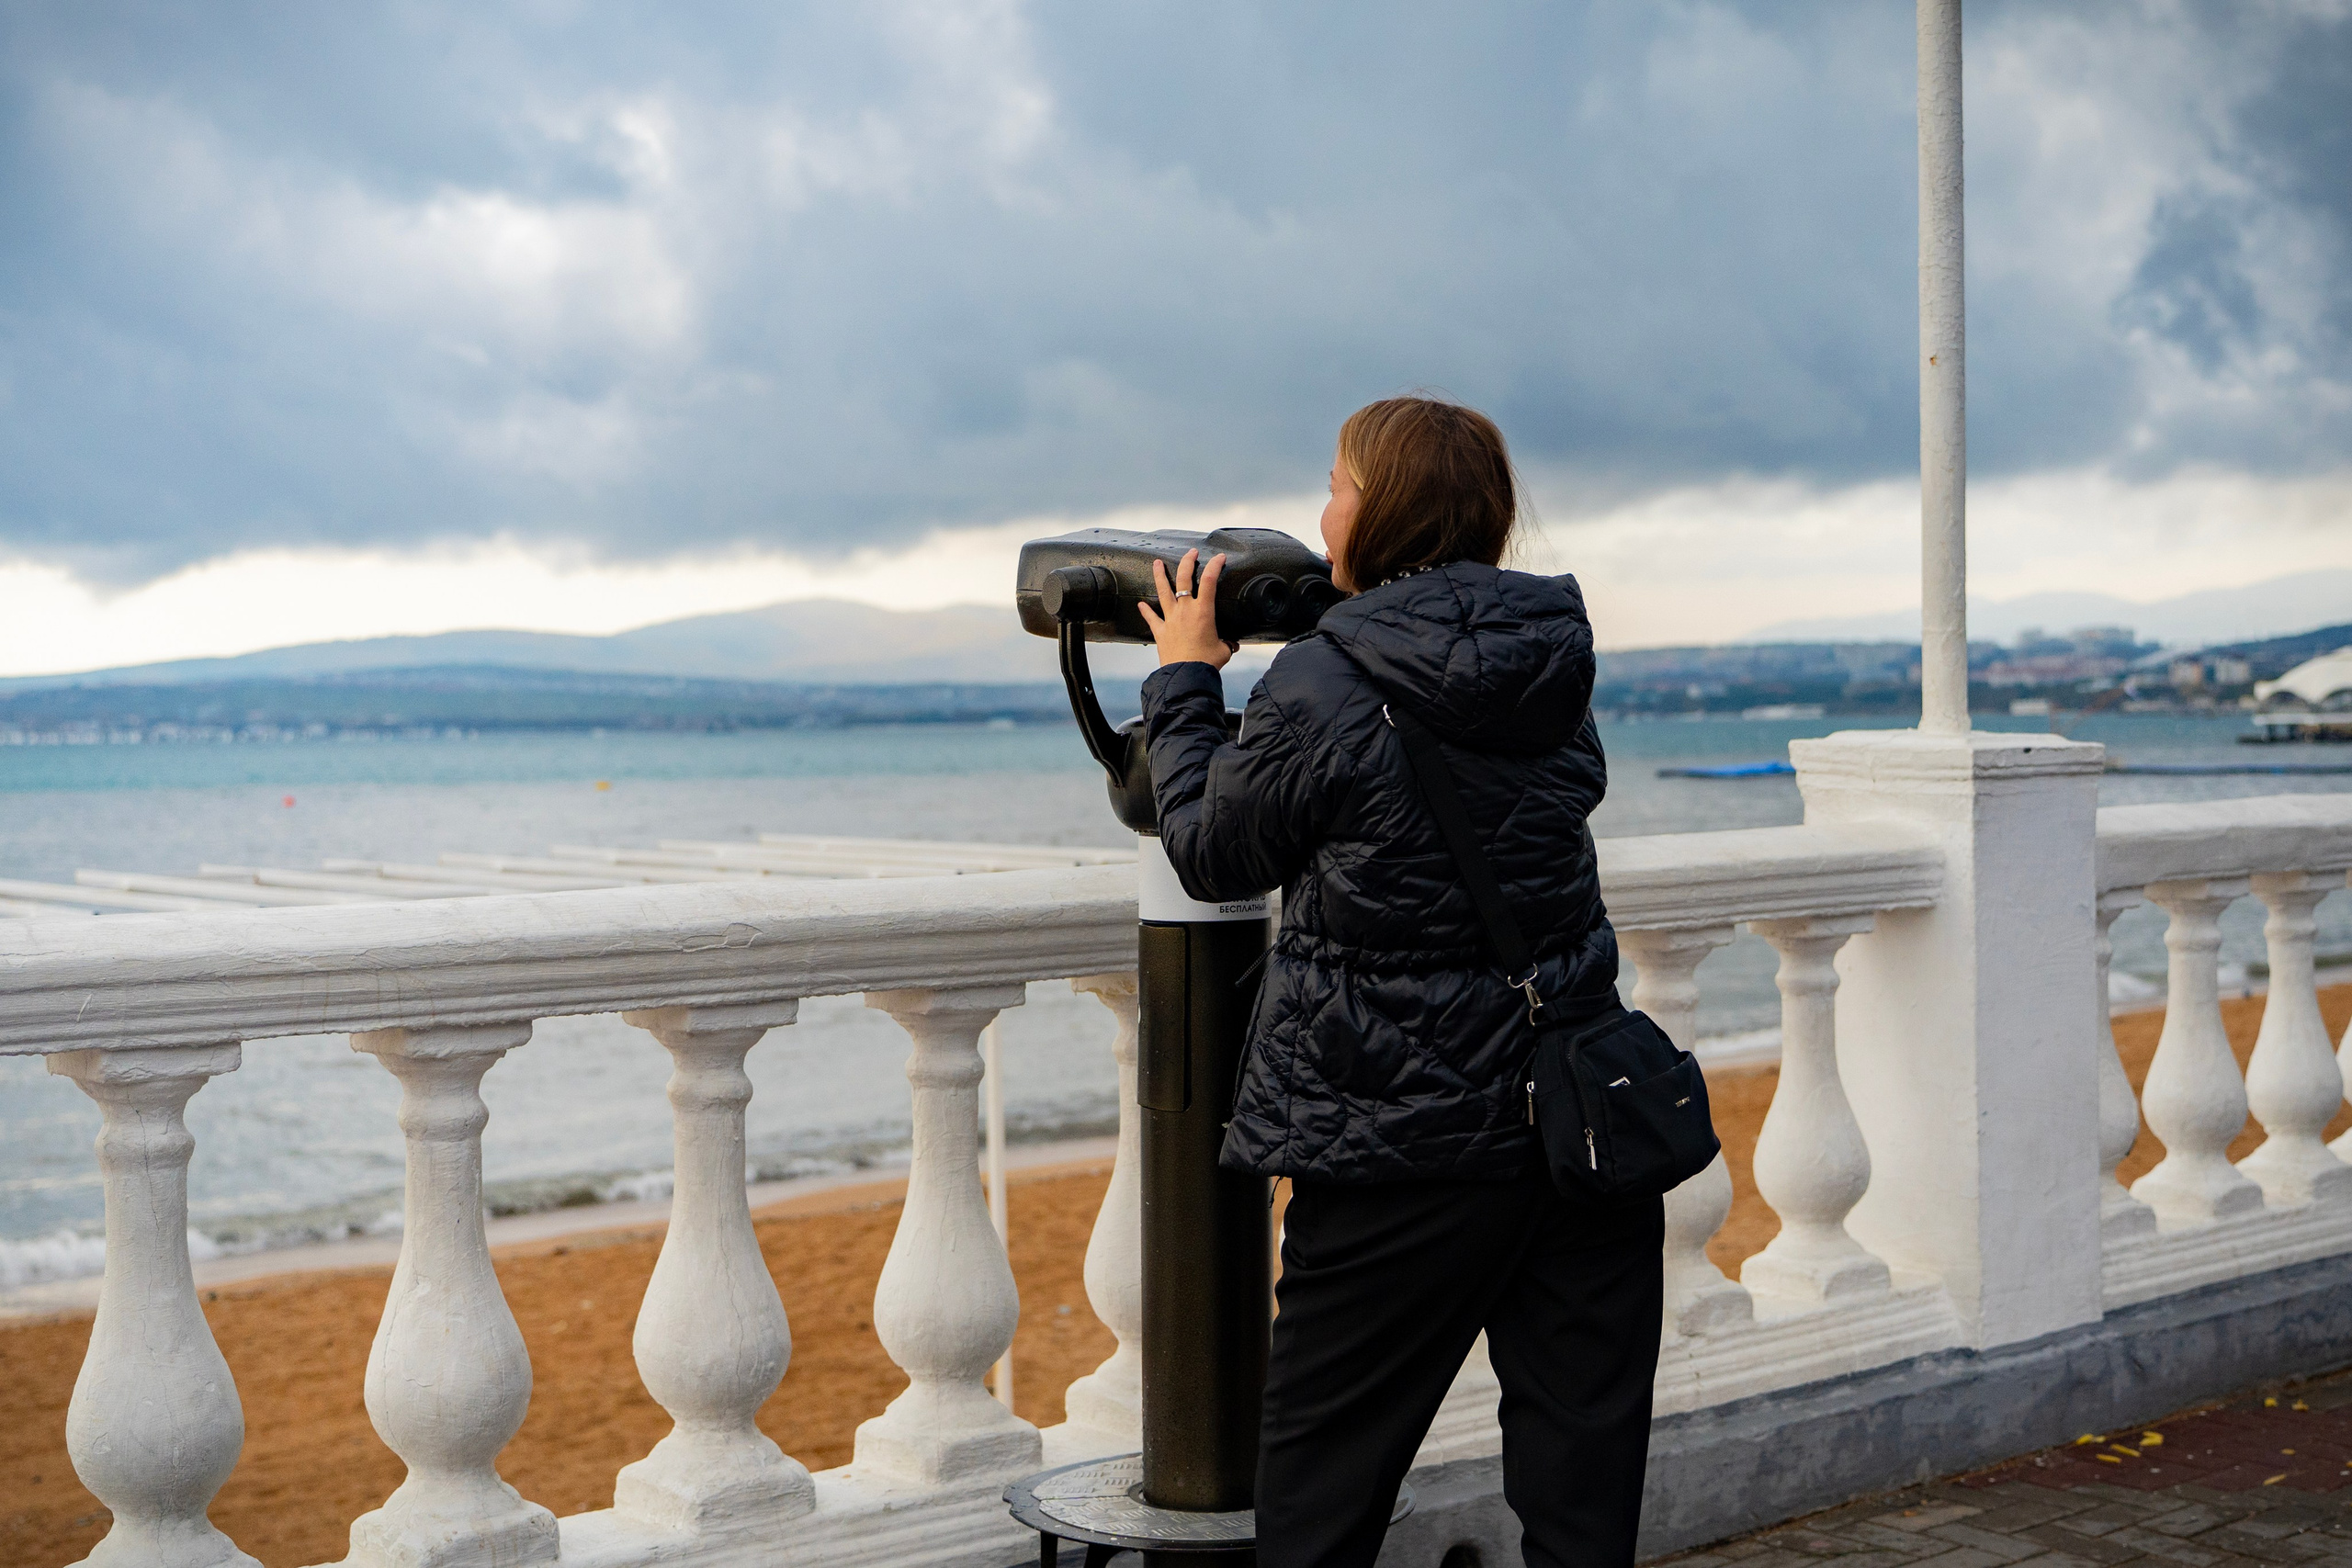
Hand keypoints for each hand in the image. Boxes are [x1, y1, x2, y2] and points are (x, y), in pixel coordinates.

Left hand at [1137, 548, 1237, 669]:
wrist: (1186, 675)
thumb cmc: (1205, 663)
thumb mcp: (1223, 650)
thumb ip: (1227, 643)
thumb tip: (1230, 644)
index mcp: (1203, 611)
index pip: (1210, 580)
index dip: (1215, 565)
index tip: (1220, 557)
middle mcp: (1185, 610)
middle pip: (1184, 578)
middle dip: (1187, 561)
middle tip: (1191, 553)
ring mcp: (1170, 619)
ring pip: (1163, 591)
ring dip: (1159, 575)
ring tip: (1157, 563)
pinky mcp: (1161, 631)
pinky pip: (1151, 618)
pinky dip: (1146, 611)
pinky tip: (1141, 604)